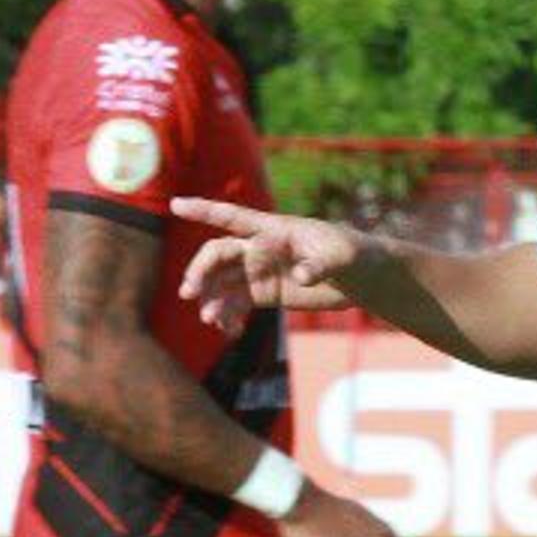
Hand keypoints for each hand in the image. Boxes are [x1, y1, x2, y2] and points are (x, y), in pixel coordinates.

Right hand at [172, 196, 373, 326]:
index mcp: (273, 230)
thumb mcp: (341, 256)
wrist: (360, 277)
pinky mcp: (265, 294)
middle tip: (190, 292)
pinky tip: (227, 331)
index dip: (204, 210)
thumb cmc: (353, 253)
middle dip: (200, 270)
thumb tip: (301, 276)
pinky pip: (236, 303)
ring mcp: (260, 272)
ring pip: (222, 282)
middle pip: (218, 254)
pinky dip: (227, 316)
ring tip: (210, 319)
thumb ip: (319, 264)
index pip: (233, 217)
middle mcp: (260, 248)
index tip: (176, 205)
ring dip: (210, 299)